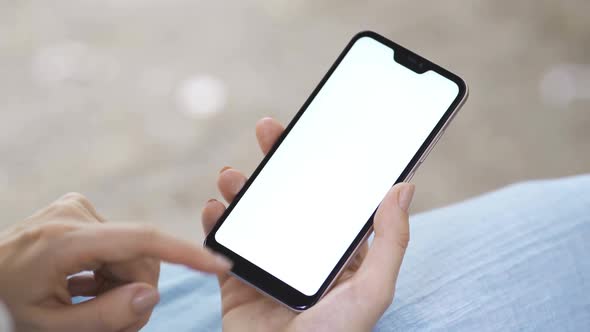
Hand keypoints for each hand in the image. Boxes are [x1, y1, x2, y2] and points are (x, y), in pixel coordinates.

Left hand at [0, 193, 230, 331]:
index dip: (185, 253)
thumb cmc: (6, 307)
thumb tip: (151, 294)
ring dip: (122, 281)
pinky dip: (111, 268)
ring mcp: (75, 207)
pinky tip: (85, 283)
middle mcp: (73, 214)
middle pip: (140, 255)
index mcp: (64, 241)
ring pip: (131, 250)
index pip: (140, 240)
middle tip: (116, 322)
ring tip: (90, 302)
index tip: (219, 265)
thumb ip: (105, 316)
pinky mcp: (77, 208)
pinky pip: (117, 241)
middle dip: (136, 290)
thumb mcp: (51, 326)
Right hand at [202, 117, 414, 331]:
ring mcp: (268, 265)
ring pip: (252, 215)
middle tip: (268, 130)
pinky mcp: (237, 281)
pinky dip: (214, 224)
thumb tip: (404, 187)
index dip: (321, 163)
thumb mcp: (373, 290)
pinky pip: (222, 246)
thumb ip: (392, 241)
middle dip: (276, 162)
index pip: (330, 198)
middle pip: (288, 197)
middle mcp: (302, 254)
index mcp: (338, 254)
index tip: (313, 132)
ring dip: (241, 189)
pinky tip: (214, 207)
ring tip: (232, 174)